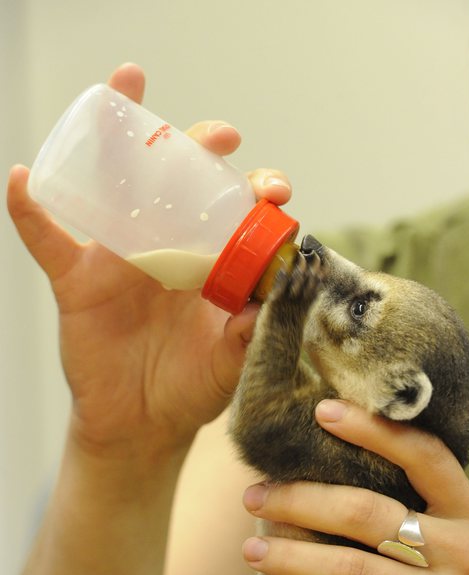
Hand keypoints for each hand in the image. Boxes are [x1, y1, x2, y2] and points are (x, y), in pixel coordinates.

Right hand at [8, 63, 291, 455]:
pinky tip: (25, 180)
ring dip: (115, 138)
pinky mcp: (77, 282)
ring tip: (127, 86)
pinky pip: (48, 242)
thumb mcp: (230, 361)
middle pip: (174, 182)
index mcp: (206, 262)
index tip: (274, 191)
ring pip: (112, 188)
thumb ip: (251, 330)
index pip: (230, 210)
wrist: (144, 425)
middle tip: (220, 137)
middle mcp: (163, 249)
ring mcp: (118, 261)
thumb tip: (274, 293)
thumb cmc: (190, 387)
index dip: (252, 191)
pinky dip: (32, 213)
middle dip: (197, 149)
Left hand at [242, 399, 468, 574]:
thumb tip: (347, 457)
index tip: (321, 412)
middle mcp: (464, 552)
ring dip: (293, 559)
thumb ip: (424, 503)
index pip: (423, 455)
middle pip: (367, 513)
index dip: (372, 430)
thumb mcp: (467, 538)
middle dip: (300, 501)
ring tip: (252, 551)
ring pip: (354, 571)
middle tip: (254, 496)